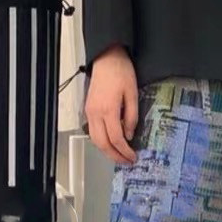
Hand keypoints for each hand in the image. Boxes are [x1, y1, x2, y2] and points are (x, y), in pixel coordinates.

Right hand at [85, 46, 138, 165]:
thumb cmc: (121, 72)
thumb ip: (131, 117)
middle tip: (126, 162)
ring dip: (106, 151)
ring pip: (95, 140)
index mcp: (108, 109)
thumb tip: (129, 135)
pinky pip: (93, 131)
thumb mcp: (133, 94)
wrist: (107, 59)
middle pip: (103, 143)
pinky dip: (101, 141)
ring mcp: (90, 112)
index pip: (116, 138)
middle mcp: (96, 113)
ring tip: (118, 156)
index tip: (133, 157)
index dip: (125, 151)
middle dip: (115, 156)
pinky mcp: (88, 110)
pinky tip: (110, 143)